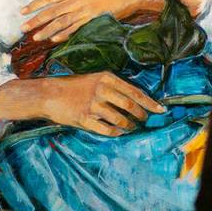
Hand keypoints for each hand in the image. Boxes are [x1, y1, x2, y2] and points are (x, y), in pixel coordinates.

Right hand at [0, 73, 165, 135]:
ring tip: (130, 127)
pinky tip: (117, 132)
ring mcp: (93, 104)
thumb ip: (115, 88)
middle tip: (144, 120)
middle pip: (130, 106)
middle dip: (141, 116)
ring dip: (128, 126)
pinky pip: (106, 130)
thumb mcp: (96, 80)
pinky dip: (115, 133)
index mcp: (107, 78)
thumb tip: (137, 100)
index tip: (161, 110)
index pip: (135, 92)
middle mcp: (102, 89)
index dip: (150, 103)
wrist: (50, 94)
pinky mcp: (84, 118)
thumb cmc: (76, 87)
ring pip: (120, 120)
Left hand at [20, 0, 155, 42]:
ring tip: (36, 37)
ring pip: (61, 20)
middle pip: (52, 10)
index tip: (23, 11)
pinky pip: (76, 27)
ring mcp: (85, 8)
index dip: (35, 5)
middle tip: (23, 28)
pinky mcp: (93, 17)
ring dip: (47, 30)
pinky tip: (55, 39)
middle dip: (36, 20)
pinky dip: (65, 33)